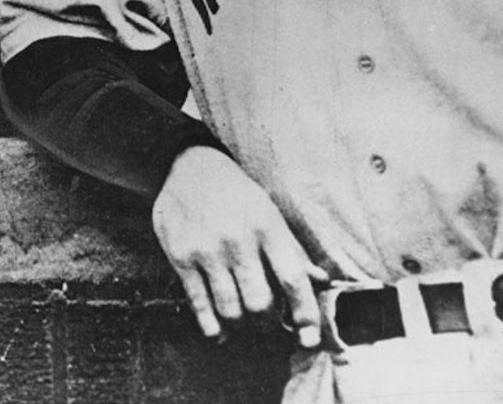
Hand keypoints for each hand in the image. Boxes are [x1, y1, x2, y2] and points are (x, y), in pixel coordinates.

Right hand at [152, 146, 327, 347]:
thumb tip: (323, 281)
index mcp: (266, 226)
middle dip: (268, 326)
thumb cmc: (236, 192)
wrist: (187, 163)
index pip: (293, 280)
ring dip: (241, 327)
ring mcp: (207, 249)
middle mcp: (237, 239)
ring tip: (244, 326)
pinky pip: (199, 304)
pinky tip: (218, 331)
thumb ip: (292, 249)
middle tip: (268, 328)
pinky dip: (211, 326)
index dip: (305, 315)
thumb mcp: (268, 211)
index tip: (309, 339)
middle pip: (260, 304)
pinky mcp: (180, 255)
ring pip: (230, 310)